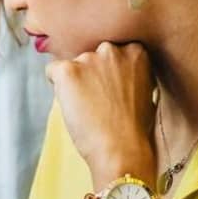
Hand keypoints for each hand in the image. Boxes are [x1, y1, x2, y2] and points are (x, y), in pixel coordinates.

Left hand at [46, 41, 156, 185]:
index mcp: (135, 50)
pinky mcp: (68, 71)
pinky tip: (73, 106)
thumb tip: (111, 71)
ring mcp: (88, 58)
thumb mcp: (145, 90)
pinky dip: (58, 88)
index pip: (111, 52)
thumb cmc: (134, 127)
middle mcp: (111, 48)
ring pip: (72, 66)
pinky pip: (52, 71)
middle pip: (90, 56)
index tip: (112, 91)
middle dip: (91, 74)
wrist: (122, 149)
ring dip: (76, 83)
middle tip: (100, 102)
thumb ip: (129, 72)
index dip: (108, 73)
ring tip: (90, 109)